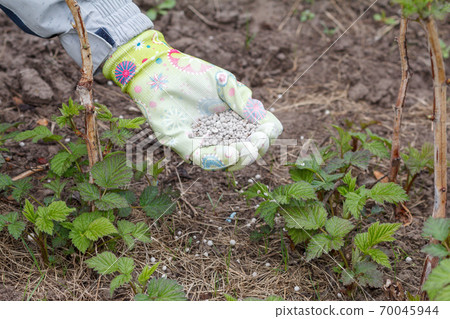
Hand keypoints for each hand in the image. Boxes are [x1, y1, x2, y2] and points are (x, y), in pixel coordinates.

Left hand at [103, 30, 282, 170]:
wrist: (159, 71)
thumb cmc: (191, 72)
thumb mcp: (223, 82)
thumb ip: (241, 98)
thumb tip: (260, 117)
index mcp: (234, 117)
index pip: (257, 132)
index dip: (267, 133)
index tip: (270, 130)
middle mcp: (220, 133)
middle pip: (246, 150)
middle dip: (256, 149)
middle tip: (260, 141)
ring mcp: (204, 141)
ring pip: (227, 160)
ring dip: (241, 157)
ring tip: (249, 150)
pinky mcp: (185, 147)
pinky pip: (204, 160)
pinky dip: (219, 159)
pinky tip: (231, 153)